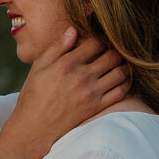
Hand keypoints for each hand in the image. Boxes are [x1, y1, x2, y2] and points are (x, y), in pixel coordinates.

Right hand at [10, 29, 127, 154]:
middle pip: (112, 55)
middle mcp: (81, 77)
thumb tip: (73, 30)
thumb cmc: (33, 96)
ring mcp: (91, 93)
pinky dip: (125, 83)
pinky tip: (120, 79)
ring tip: (118, 63)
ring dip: (122, 65)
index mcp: (66, 64)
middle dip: (115, 49)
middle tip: (113, 49)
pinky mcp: (96, 107)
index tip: (100, 39)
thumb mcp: (38, 68)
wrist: (34, 128)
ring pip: (120, 72)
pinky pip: (120, 92)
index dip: (100, 37)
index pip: (95, 42)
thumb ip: (56, 48)